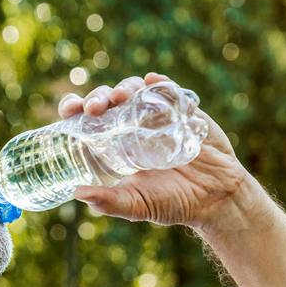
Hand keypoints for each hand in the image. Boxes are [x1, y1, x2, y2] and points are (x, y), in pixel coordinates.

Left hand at [56, 73, 251, 230]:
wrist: (217, 199)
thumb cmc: (174, 203)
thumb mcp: (137, 205)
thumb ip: (110, 202)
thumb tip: (77, 193)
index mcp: (116, 145)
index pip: (90, 119)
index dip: (76, 109)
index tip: (68, 110)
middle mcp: (134, 126)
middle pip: (109, 100)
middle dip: (98, 97)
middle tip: (94, 108)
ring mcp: (159, 116)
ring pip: (135, 90)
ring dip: (125, 87)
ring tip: (121, 97)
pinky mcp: (185, 111)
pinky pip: (171, 91)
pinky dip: (160, 83)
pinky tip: (151, 81)